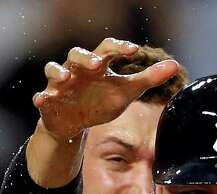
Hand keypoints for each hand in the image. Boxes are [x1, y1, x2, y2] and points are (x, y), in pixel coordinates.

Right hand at [33, 38, 180, 138]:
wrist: (75, 122)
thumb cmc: (100, 100)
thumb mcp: (126, 91)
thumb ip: (148, 78)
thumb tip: (175, 66)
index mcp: (97, 65)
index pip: (107, 49)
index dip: (119, 48)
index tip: (134, 51)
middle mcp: (77, 70)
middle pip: (77, 54)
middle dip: (86, 58)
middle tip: (97, 63)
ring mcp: (60, 84)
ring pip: (53, 69)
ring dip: (58, 72)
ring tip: (66, 78)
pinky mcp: (48, 100)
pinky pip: (41, 96)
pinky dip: (42, 97)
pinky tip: (43, 100)